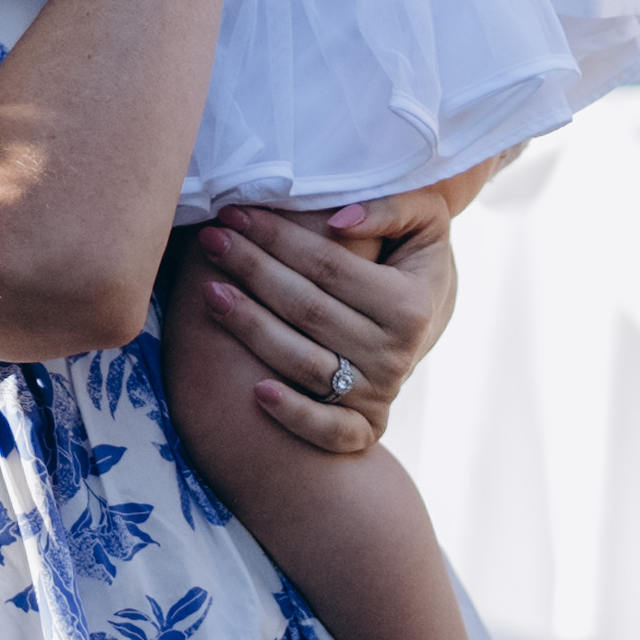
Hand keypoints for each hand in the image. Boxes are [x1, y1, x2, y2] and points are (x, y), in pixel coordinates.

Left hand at [185, 192, 462, 456]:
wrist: (429, 323)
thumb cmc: (413, 260)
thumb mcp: (425, 222)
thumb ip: (392, 208)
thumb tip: (337, 219)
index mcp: (409, 304)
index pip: (330, 267)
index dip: (279, 238)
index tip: (235, 214)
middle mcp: (395, 354)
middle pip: (307, 309)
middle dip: (253, 270)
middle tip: (210, 241)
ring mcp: (378, 394)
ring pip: (304, 363)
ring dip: (251, 328)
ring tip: (210, 291)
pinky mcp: (365, 427)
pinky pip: (327, 430)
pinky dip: (292, 414)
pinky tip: (254, 391)